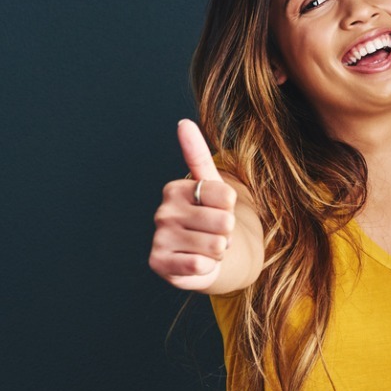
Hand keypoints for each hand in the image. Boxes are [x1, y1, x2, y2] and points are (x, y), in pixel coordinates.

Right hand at [148, 119, 236, 291]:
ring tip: (206, 249)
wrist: (204, 258)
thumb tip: (183, 122)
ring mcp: (159, 238)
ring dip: (217, 251)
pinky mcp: (159, 264)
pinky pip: (200, 265)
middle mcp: (163, 212)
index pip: (225, 196)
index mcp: (175, 189)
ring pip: (215, 245)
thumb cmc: (210, 220)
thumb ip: (198, 155)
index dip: (231, 209)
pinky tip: (196, 264)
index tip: (218, 211)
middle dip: (226, 233)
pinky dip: (207, 268)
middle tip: (212, 234)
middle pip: (224, 222)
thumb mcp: (212, 187)